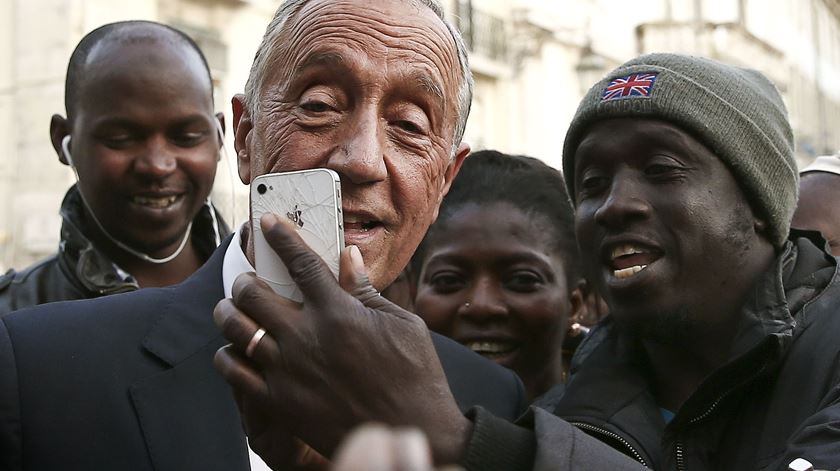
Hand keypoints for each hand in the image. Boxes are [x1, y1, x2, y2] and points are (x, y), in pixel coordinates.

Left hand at [213, 214, 470, 465]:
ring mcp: (287, 370)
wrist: (410, 431)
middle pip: (252, 292)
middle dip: (245, 278)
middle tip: (248, 279)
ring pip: (234, 328)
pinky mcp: (278, 402)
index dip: (281, 237)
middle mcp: (306, 337)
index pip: (300, 262)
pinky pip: (233, 371)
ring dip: (229, 311)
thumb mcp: (401, 324)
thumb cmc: (414, 375)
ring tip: (233, 309)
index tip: (268, 222)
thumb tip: (348, 256)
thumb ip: (367, 290)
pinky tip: (237, 350)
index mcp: (338, 312)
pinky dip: (227, 355)